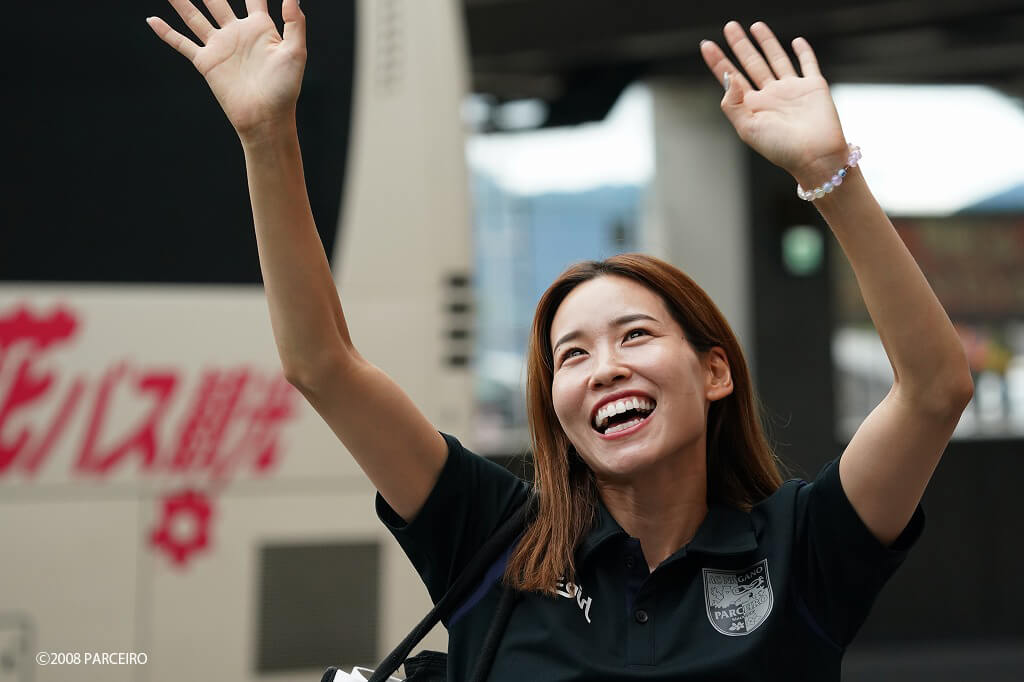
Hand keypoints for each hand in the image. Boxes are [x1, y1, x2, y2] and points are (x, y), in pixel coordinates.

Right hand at [147, 0, 306, 140]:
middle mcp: (236, 32)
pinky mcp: (206, 62)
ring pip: (194, 15)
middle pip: (216, 0)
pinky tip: (151, 20)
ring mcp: (219, 46)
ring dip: (180, 1)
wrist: (266, 117)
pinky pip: (181, 43)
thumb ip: (294, 23)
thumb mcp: (295, 52)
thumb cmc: (285, 88)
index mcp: (260, 27)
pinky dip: (166, 32)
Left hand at [700, 21, 848, 178]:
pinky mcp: (813, 86)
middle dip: (740, 45)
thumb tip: (728, 77)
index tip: (706, 44)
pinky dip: (803, 52)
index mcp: (752, 106)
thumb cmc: (781, 148)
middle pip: (751, 63)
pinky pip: (807, 64)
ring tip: (755, 26)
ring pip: (776, 59)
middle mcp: (770, 95)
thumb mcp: (748, 129)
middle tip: (730, 26)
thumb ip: (733, 103)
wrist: (815, 156)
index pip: (731, 78)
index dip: (718, 61)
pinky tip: (795, 41)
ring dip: (766, 42)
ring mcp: (792, 89)